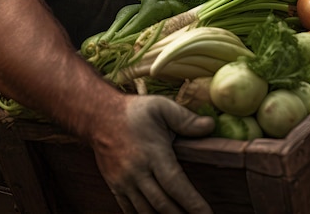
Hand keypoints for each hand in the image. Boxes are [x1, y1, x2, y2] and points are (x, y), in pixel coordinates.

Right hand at [93, 94, 214, 212]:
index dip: (193, 204)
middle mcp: (137, 172)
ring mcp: (124, 182)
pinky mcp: (115, 187)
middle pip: (163, 205)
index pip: (176, 185)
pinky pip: (131, 212)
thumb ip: (186, 119)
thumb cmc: (134, 111)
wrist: (98, 115)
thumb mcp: (161, 107)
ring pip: (147, 213)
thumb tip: (211, 126)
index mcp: (152, 153)